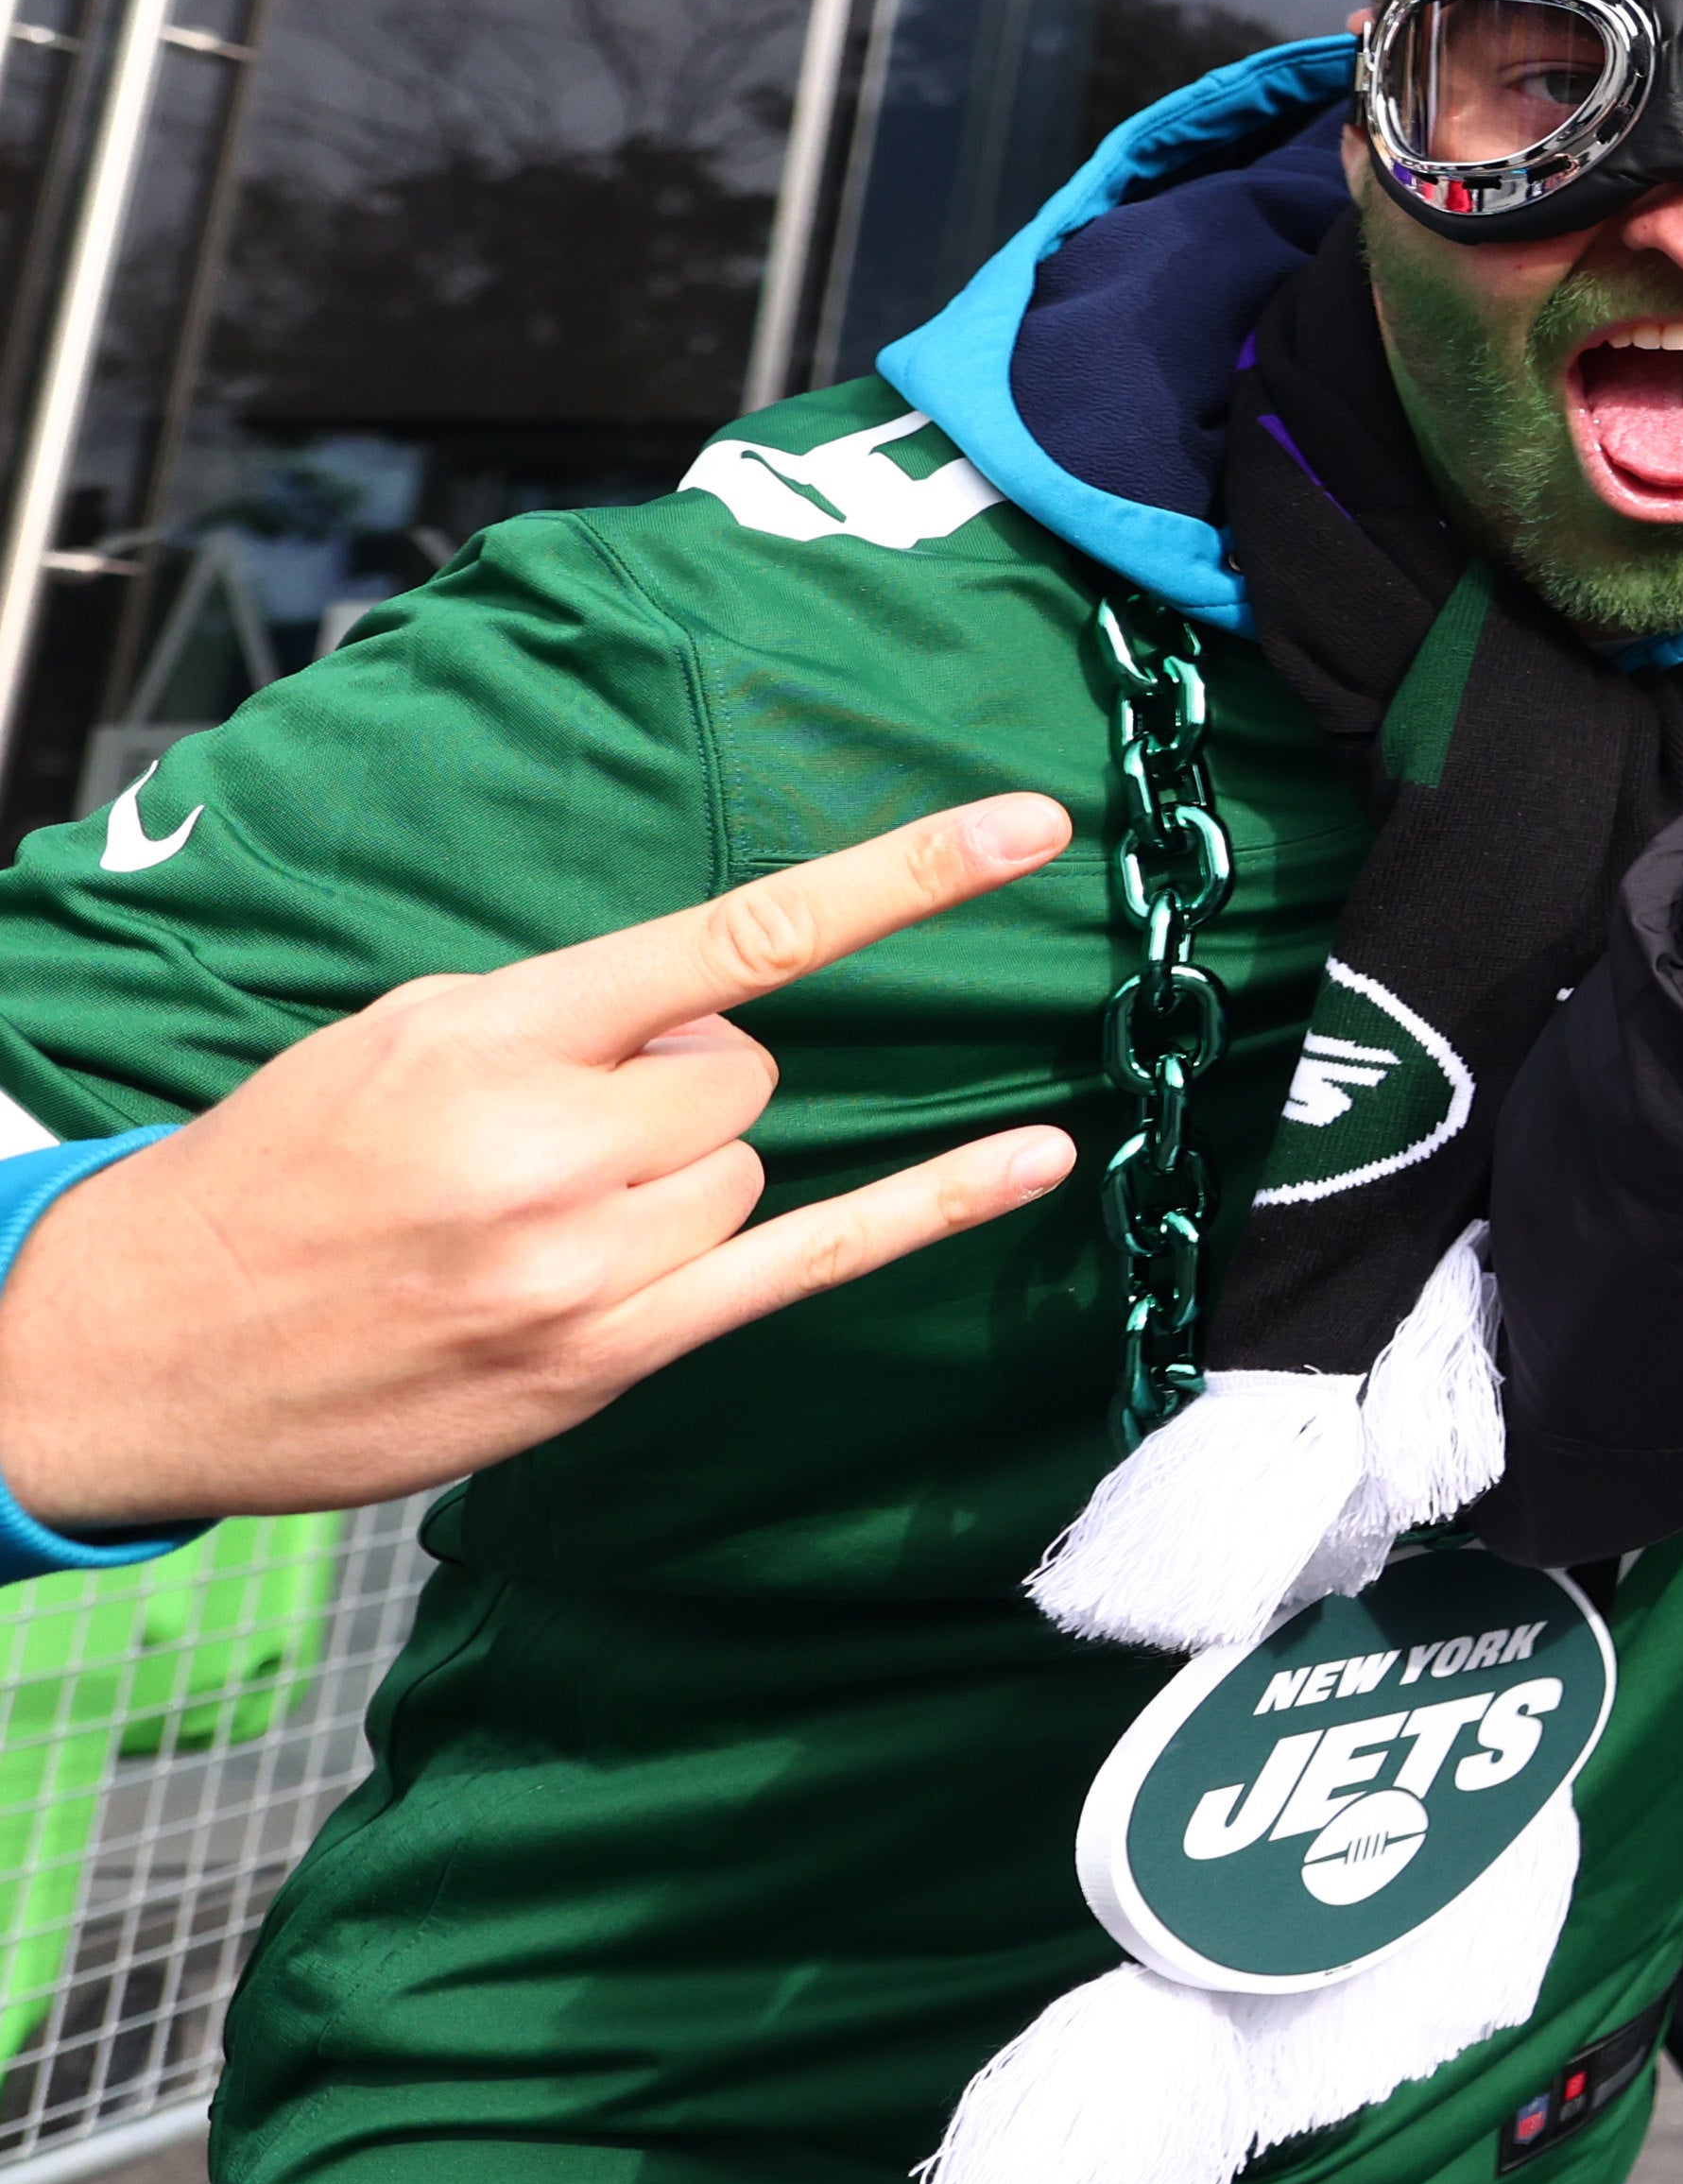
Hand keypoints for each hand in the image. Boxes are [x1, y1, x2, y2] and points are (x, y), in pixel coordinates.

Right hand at [0, 791, 1088, 1532]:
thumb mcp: (396, 1041)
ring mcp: (583, 1263)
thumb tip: (710, 1013)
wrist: (145, 1346)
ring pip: (747, 1168)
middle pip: (743, 1074)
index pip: (740, 939)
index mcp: (492, 1039)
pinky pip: (810, 1263)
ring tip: (540, 1209)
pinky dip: (933, 1206)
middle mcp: (549, 1148)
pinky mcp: (605, 1356)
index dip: (898, 876)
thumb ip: (563, 1016)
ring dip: (679, 1174)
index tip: (1025, 826)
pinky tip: (1037, 1158)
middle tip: (550, 1128)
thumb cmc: (283, 1172)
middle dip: (673, 1084)